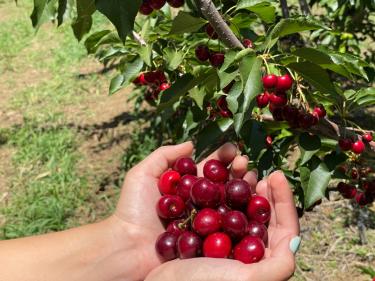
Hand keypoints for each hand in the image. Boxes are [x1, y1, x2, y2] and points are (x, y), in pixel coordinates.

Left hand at [110, 142, 254, 279]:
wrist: (128, 247)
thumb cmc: (132, 209)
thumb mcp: (142, 174)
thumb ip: (165, 155)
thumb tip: (192, 143)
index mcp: (185, 188)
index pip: (207, 170)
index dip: (220, 158)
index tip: (232, 148)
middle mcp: (197, 204)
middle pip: (221, 184)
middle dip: (235, 171)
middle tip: (244, 161)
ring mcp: (204, 222)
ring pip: (228, 203)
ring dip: (242, 189)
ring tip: (252, 177)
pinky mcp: (208, 240)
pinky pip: (227, 227)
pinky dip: (242, 215)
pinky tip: (253, 203)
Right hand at [144, 171, 299, 280]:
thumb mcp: (249, 280)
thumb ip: (279, 264)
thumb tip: (294, 239)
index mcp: (262, 261)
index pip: (284, 227)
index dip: (284, 199)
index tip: (277, 174)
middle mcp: (246, 251)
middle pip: (263, 215)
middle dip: (264, 190)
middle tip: (259, 172)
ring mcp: (226, 242)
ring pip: (241, 209)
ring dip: (243, 187)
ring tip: (241, 169)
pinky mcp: (206, 235)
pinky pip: (219, 209)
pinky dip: (221, 193)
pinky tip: (218, 181)